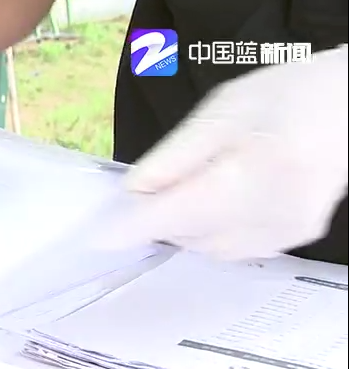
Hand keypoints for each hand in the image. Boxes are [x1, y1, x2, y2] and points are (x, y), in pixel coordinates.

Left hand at [102, 46, 347, 260]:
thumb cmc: (290, 97)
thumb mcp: (223, 111)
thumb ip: (175, 156)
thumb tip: (133, 190)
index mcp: (257, 170)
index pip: (179, 212)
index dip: (135, 227)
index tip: (99, 238)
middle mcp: (274, 210)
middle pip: (188, 234)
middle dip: (163, 215)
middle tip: (162, 184)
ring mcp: (285, 231)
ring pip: (206, 247)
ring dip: (188, 223)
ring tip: (207, 180)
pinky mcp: (290, 240)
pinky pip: (232, 248)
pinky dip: (214, 229)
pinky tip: (227, 196)